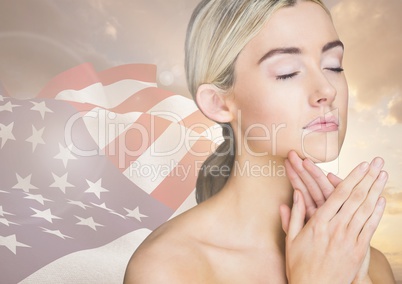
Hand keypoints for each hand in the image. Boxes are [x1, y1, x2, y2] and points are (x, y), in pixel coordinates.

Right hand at [280, 155, 386, 282]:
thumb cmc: (299, 265)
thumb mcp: (291, 239)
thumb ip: (294, 215)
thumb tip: (296, 194)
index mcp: (318, 223)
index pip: (339, 195)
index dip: (353, 178)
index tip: (362, 165)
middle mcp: (336, 228)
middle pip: (356, 198)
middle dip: (368, 178)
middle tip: (377, 163)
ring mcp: (349, 239)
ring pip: (365, 210)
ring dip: (376, 191)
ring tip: (383, 176)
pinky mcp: (358, 251)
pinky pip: (369, 228)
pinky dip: (377, 213)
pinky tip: (381, 201)